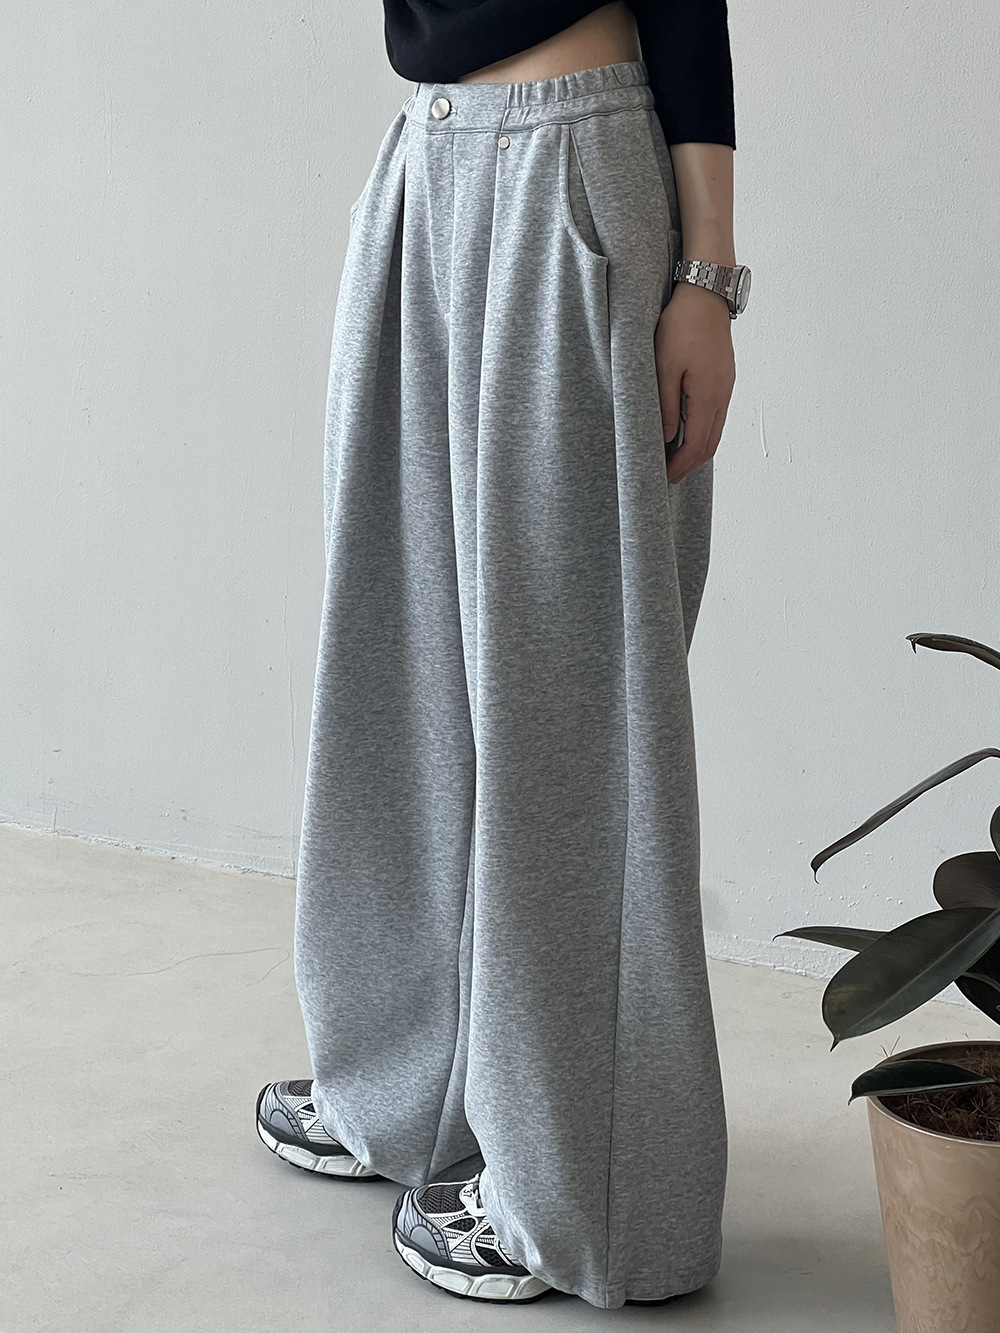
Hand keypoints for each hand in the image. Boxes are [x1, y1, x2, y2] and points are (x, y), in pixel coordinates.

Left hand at [655, 280, 735, 484]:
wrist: (705, 294)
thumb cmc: (681, 326)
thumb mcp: (663, 367)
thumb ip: (666, 406)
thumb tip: (668, 438)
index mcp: (708, 396)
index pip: (696, 445)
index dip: (680, 466)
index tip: (663, 478)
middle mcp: (722, 395)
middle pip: (710, 444)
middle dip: (689, 464)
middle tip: (668, 476)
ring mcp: (726, 386)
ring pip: (715, 430)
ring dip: (697, 448)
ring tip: (674, 458)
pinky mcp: (724, 377)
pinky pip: (716, 414)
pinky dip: (702, 431)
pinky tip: (686, 431)